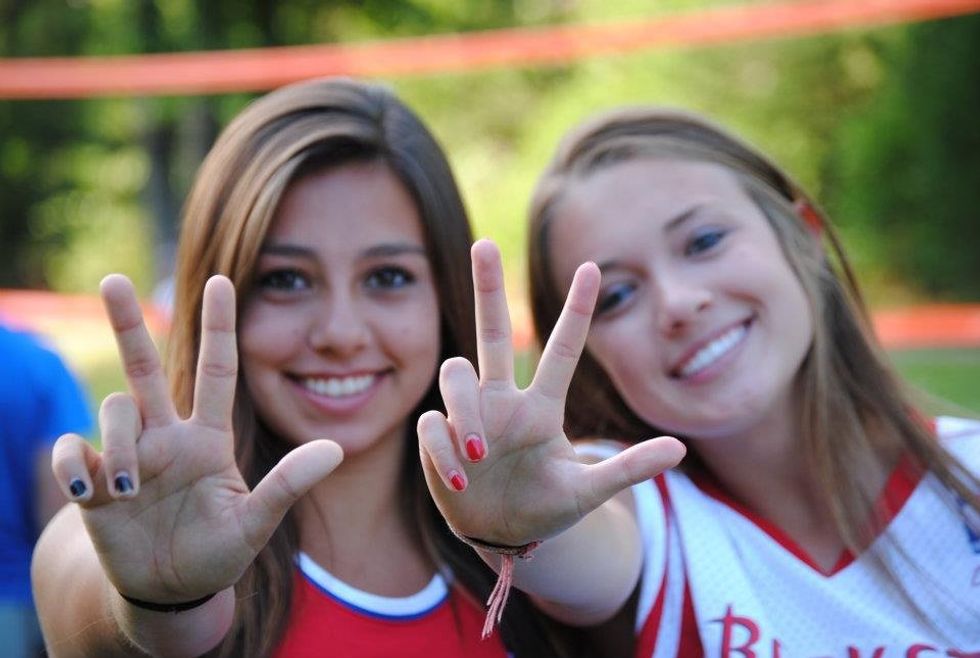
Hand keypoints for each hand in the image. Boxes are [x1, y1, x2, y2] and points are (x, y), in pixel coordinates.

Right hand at [50, 274, 342, 603]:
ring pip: (115, 410)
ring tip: (131, 490)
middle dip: (128, 323)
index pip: (215, 370)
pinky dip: (74, 465)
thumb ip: (289, 485)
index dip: (219, 327)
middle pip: (145, 367)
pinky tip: (89, 491)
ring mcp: (129, 456)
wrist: (172, 590)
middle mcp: (166, 436)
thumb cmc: (218, 552)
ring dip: (121, 445)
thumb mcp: (256, 522)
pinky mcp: (93, 483)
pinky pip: (72, 451)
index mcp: (208, 438)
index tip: (221, 280)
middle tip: (113, 279)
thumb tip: (336, 448)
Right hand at [418, 240, 683, 547]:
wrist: (500, 536)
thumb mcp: (587, 492)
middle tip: (485, 243)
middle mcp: (502, 402)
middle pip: (491, 332)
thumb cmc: (545, 506)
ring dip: (465, 411)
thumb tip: (680, 449)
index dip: (578, 312)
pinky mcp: (439, 440)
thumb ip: (627, 469)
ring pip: (456, 374)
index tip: (592, 268)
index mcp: (541, 408)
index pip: (562, 351)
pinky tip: (460, 480)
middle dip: (487, 288)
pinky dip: (442, 449)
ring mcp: (468, 418)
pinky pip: (431, 426)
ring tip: (480, 454)